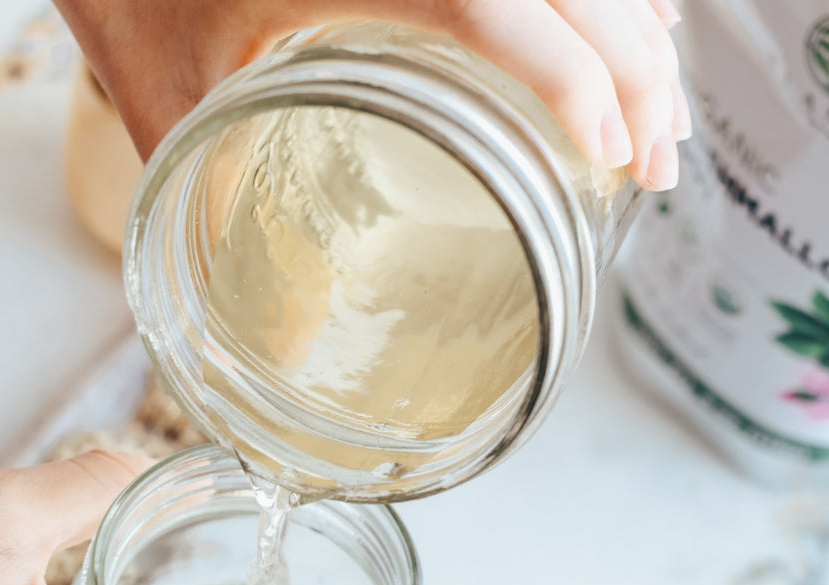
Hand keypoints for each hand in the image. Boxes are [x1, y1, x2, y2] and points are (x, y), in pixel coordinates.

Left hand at [55, 0, 689, 188]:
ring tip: (661, 123)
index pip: (505, 14)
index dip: (579, 85)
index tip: (616, 161)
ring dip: (639, 35)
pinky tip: (636, 37)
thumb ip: (215, 193)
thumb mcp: (167, 98)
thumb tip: (247, 310)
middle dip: (638, 75)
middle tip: (658, 167)